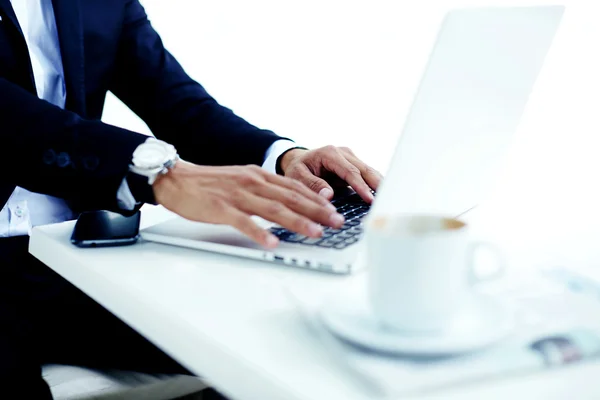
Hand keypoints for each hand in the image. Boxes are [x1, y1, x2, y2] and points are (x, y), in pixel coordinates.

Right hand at [152, 161, 345, 247]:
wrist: (177, 179)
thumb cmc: (211, 184)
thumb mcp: (243, 181)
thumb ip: (264, 191)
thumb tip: (288, 204)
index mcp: (259, 176)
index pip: (295, 188)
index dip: (317, 200)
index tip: (335, 211)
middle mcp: (253, 183)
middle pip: (291, 197)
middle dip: (317, 211)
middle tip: (337, 222)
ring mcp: (237, 195)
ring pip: (273, 209)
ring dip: (297, 221)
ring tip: (315, 233)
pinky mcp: (220, 208)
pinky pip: (243, 222)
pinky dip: (259, 232)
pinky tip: (272, 243)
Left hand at [279, 146, 382, 202]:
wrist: (299, 160)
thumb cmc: (297, 168)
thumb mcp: (297, 176)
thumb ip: (312, 184)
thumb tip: (328, 195)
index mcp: (329, 153)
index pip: (350, 171)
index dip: (361, 186)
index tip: (369, 199)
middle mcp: (343, 153)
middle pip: (365, 169)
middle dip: (376, 185)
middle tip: (387, 200)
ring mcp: (350, 157)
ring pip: (369, 171)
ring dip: (379, 184)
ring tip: (391, 199)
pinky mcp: (354, 164)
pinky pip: (367, 175)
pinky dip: (375, 185)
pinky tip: (383, 195)